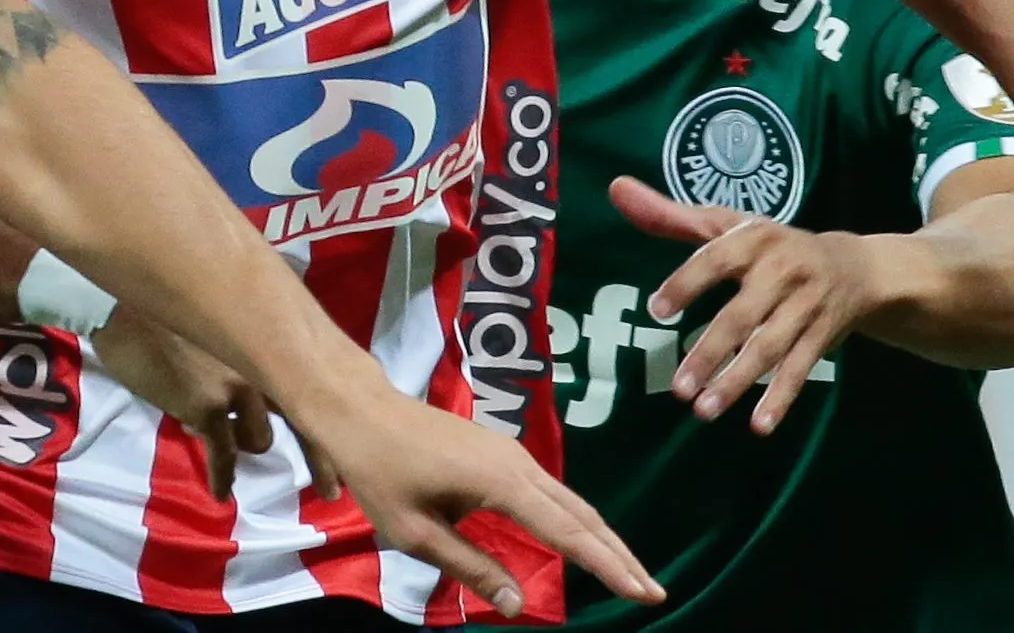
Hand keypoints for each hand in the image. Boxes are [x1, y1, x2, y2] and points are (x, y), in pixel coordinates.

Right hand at [91, 306, 342, 502]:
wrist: (125, 308)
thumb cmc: (168, 304)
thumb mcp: (220, 320)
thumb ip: (244, 348)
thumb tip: (245, 383)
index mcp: (272, 339)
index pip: (317, 384)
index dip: (333, 419)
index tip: (346, 448)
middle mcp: (266, 363)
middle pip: (308, 422)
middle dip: (322, 461)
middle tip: (332, 491)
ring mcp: (239, 386)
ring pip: (259, 439)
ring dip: (242, 440)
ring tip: (218, 434)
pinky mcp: (208, 406)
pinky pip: (224, 454)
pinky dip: (222, 477)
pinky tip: (222, 494)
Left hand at [296, 386, 661, 617]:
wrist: (360, 410)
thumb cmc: (381, 471)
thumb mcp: (416, 532)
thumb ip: (470, 566)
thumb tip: (519, 604)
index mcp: (501, 482)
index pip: (567, 531)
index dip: (607, 565)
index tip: (643, 592)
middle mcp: (518, 463)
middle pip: (582, 513)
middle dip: (618, 554)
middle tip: (653, 590)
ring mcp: (512, 453)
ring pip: (570, 501)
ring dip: (601, 537)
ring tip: (628, 573)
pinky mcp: (501, 453)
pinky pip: (551, 492)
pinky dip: (576, 520)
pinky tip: (583, 542)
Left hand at [616, 178, 885, 433]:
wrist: (857, 268)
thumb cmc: (773, 246)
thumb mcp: (729, 225)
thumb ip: (670, 214)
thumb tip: (616, 188)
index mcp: (755, 239)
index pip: (718, 259)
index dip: (688, 282)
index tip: (657, 310)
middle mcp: (783, 271)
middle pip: (744, 315)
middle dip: (711, 351)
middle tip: (679, 387)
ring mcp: (806, 307)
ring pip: (770, 348)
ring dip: (738, 381)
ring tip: (703, 410)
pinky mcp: (822, 337)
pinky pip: (800, 370)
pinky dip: (781, 399)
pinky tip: (759, 426)